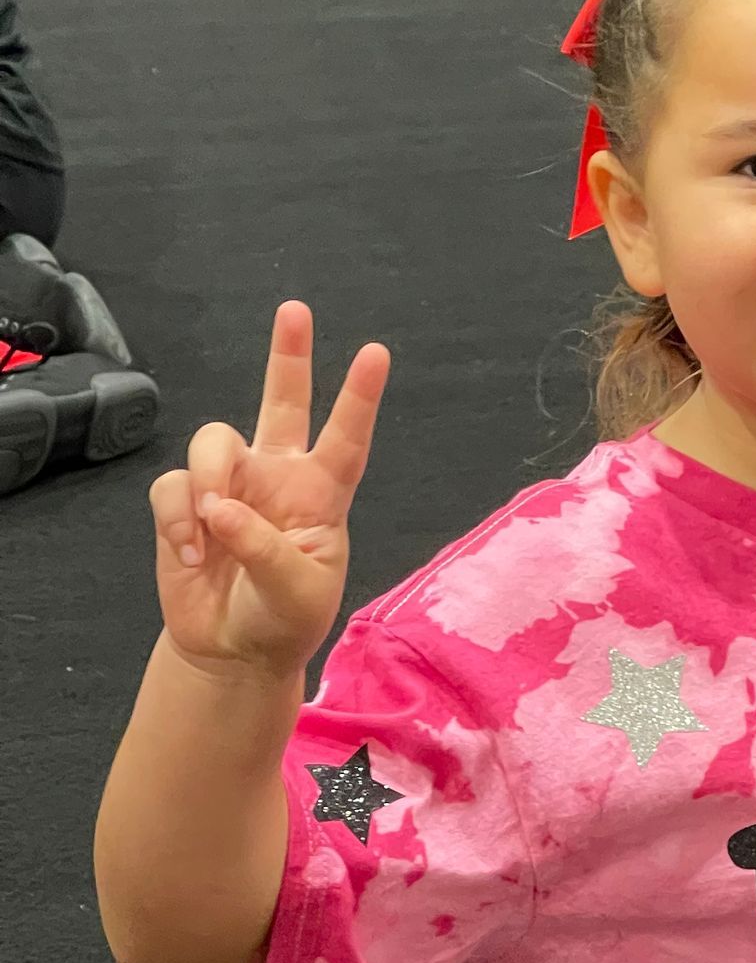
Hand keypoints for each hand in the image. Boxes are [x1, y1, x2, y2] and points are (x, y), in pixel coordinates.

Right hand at [148, 301, 389, 680]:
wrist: (234, 651)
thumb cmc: (283, 620)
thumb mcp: (295, 592)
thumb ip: (262, 547)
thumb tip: (218, 508)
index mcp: (321, 495)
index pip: (345, 439)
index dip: (358, 398)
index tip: (376, 353)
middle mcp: (278, 477)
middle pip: (282, 402)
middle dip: (287, 356)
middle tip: (296, 311)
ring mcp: (231, 485)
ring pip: (213, 441)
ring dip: (208, 481)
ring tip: (211, 531)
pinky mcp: (186, 502)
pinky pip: (172, 487)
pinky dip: (177, 521)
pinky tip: (192, 556)